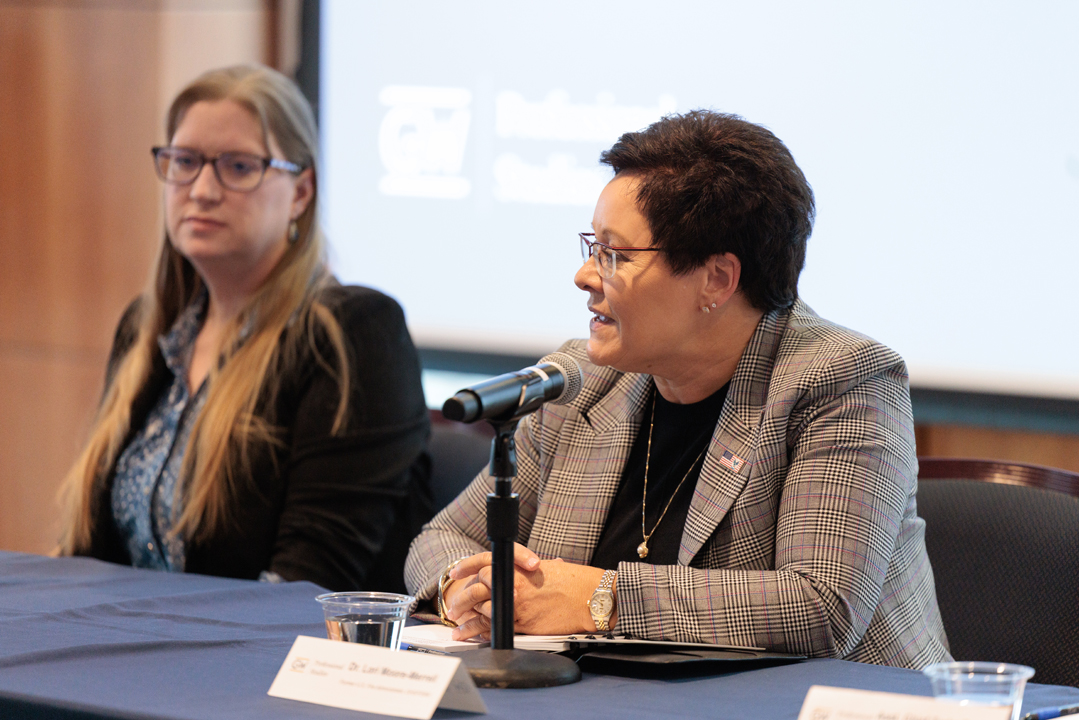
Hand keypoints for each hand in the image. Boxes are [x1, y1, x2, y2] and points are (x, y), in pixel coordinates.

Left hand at [444, 544, 611, 640]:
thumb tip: (525, 571)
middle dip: (462, 599)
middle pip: (477, 589)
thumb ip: (530, 572)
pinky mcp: (523, 624)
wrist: (591, 597)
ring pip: (482, 610)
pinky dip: (480, 632)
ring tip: (457, 626)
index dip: (466, 566)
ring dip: (467, 619)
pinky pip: (495, 628)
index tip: (455, 573)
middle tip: (454, 607)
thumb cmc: (575, 581)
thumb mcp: (549, 568)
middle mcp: (514, 583)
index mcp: (518, 566)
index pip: (483, 561)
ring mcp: (517, 604)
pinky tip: (471, 635)